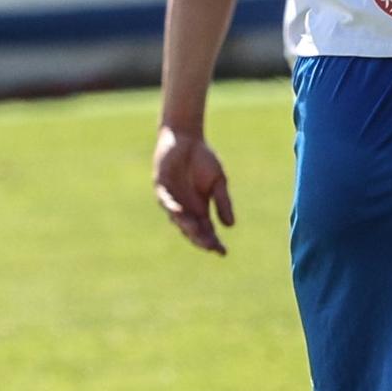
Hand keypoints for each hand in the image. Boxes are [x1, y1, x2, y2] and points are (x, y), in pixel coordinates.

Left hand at [153, 126, 234, 254]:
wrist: (186, 138)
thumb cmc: (203, 159)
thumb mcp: (218, 181)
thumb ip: (222, 202)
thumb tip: (230, 226)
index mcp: (199, 208)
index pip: (206, 231)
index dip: (213, 242)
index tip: (222, 252)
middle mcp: (184, 208)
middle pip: (191, 229)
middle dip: (200, 238)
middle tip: (209, 245)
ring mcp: (171, 198)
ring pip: (177, 218)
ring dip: (186, 225)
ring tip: (196, 231)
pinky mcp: (161, 186)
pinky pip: (165, 200)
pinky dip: (171, 207)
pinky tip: (179, 212)